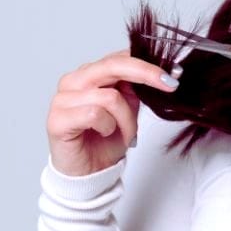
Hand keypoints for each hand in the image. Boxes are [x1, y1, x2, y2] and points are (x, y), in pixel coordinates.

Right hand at [46, 49, 178, 175]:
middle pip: (113, 65)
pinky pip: (94, 114)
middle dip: (146, 74)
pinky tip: (103, 133)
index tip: (173, 73)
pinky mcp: (57, 119)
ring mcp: (63, 98)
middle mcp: (74, 80)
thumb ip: (135, 88)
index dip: (148, 63)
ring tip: (125, 134)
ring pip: (109, 97)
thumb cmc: (105, 141)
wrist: (89, 173)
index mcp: (90, 74)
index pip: (120, 57)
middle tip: (168, 84)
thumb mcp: (128, 109)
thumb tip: (160, 72)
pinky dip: (107, 126)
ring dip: (126, 119)